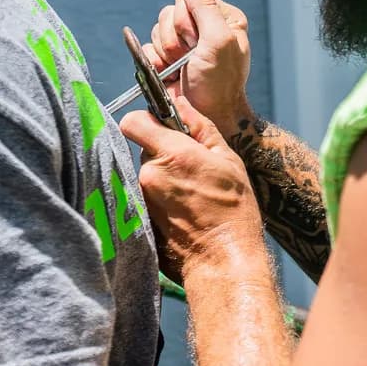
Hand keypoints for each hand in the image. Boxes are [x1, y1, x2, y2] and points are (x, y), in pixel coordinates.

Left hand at [119, 95, 263, 284]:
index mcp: (171, 155)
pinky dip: (158, 200)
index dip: (146, 120)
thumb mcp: (227, 160)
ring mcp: (140, 200)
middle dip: (161, 154)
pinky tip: (180, 213)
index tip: (161, 128)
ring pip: (144, 175)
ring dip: (161, 179)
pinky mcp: (137, 219)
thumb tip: (181, 103)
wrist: (223, 262)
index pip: (134, 121)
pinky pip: (143, 198)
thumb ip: (200, 127)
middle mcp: (148, 176)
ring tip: (188, 196)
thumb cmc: (232, 211)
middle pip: (142, 150)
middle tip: (189, 171)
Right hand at [147, 0, 251, 142]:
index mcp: (221, 18)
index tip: (198, 43)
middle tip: (189, 59)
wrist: (206, 117)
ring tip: (180, 68)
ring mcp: (183, 44)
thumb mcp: (218, 41)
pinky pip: (147, 46)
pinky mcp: (165, 58)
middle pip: (169, 12)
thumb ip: (205, 6)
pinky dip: (154, 61)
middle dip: (175, 38)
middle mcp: (202, 27)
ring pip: (157, 29)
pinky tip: (167, 73)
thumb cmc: (219, 84)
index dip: (186, 20)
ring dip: (164, 51)